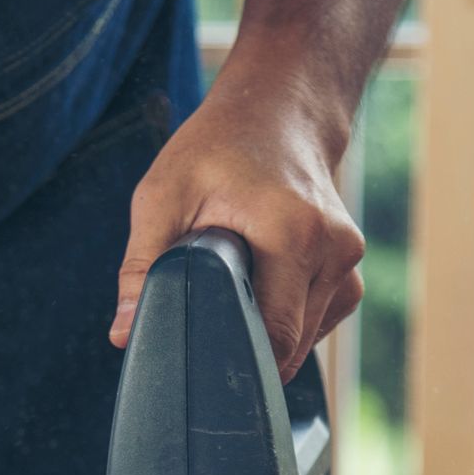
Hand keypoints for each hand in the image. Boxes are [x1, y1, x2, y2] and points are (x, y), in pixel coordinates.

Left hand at [111, 73, 365, 380]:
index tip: (201, 360)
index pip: (274, 335)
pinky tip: (260, 283)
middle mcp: (333, 250)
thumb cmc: (217, 149)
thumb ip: (141, 268)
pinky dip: (284, 316)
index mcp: (294, 232)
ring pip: (305, 337)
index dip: (234, 357)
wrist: (277, 113)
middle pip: (289, 342)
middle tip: (207, 314)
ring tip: (236, 282)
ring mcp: (348, 262)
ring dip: (265, 328)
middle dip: (244, 342)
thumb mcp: (163, 197)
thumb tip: (124, 332)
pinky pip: (315, 321)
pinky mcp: (349, 271)